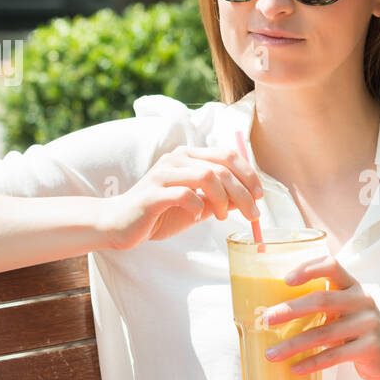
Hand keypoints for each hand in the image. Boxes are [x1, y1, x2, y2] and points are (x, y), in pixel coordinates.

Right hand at [101, 145, 261, 249]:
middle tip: (253, 214)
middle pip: (222, 167)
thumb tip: (249, 199)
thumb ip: (221, 199)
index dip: (249, 174)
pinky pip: (185, 195)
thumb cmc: (161, 213)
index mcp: (189, 157)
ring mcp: (163, 174)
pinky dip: (198, 207)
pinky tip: (197, 217)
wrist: (120, 224)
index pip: (228, 155)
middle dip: (243, 192)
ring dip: (224, 200)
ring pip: (207, 176)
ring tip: (222, 217)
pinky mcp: (152, 194)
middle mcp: (177, 159)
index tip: (259, 196)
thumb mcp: (198, 205)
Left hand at [261, 255, 379, 379]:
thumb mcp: (347, 310)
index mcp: (353, 286)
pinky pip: (335, 356)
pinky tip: (295, 369)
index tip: (285, 280)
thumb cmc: (359, 330)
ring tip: (271, 354)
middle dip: (290, 310)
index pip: (332, 266)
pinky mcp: (370, 347)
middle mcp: (362, 300)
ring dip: (293, 344)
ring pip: (324, 333)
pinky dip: (312, 363)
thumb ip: (323, 304)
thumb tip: (274, 310)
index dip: (308, 269)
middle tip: (266, 319)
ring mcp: (369, 324)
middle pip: (322, 300)